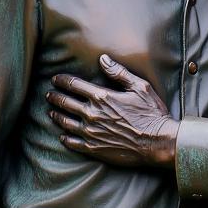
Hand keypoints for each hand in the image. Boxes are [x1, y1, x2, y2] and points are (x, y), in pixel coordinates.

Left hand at [47, 55, 177, 167]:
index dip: (62, 81)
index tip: (55, 79)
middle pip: (65, 103)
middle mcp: (92, 114)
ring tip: (51, 113)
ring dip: (56, 116)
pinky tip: (63, 137)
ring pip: (65, 123)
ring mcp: (91, 133)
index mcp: (102, 97)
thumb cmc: (152, 114)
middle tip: (49, 95)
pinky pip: (73, 143)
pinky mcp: (94, 149)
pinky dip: (65, 139)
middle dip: (55, 97)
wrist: (158, 143)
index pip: (74, 85)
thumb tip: (103, 58)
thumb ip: (119, 73)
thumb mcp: (140, 88)